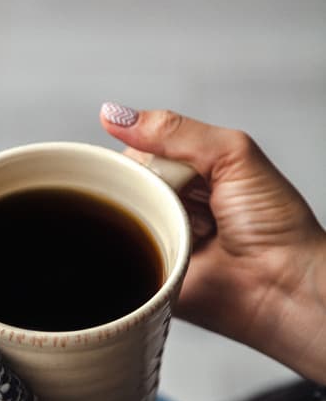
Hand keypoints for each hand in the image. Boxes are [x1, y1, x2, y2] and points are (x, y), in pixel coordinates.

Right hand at [100, 105, 325, 383]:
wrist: (283, 286)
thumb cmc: (277, 226)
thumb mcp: (233, 154)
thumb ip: (176, 131)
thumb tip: (116, 114)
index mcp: (193, 171)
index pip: (141, 151)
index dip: (139, 153)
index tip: (152, 165)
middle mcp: (174, 204)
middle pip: (126, 184)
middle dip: (142, 188)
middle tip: (174, 202)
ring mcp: (161, 239)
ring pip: (119, 219)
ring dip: (140, 219)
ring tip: (178, 230)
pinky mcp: (150, 274)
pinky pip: (119, 260)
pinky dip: (127, 252)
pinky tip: (153, 248)